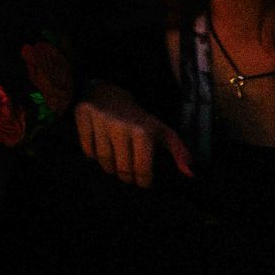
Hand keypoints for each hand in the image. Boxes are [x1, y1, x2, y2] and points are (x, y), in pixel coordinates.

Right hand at [75, 82, 192, 187]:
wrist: (111, 93)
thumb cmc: (139, 118)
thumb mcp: (162, 132)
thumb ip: (179, 152)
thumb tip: (190, 173)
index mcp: (142, 131)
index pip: (142, 169)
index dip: (143, 180)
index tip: (142, 181)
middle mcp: (121, 125)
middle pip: (121, 168)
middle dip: (126, 176)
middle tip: (128, 175)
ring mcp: (100, 120)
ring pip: (103, 160)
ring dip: (109, 168)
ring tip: (114, 165)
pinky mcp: (83, 116)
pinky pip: (87, 149)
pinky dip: (93, 155)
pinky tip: (100, 151)